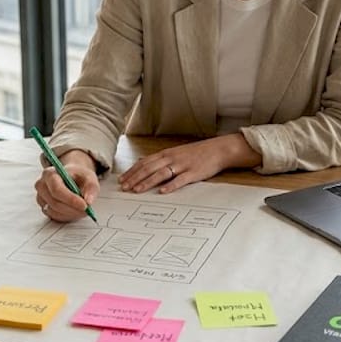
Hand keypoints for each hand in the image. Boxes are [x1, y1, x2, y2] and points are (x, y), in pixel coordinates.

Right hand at [33, 149, 100, 222]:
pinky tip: (75, 210)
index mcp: (50, 173)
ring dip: (71, 213)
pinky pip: (55, 216)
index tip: (85, 205)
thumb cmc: (78, 176)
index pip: (57, 189)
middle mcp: (42, 186)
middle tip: (87, 210)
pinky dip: (67, 216)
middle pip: (55, 202)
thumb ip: (91, 188)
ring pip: (55, 211)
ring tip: (83, 209)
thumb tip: (88, 201)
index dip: (71, 200)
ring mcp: (41, 198)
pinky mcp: (44, 207)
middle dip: (73, 209)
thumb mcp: (89, 177)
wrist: (70, 177)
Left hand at [118, 134, 260, 194]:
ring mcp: (182, 165)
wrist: (218, 149)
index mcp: (166, 153)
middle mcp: (172, 158)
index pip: (144, 162)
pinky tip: (162, 192)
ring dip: (147, 182)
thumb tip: (143, 161)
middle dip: (135, 178)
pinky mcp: (193, 173)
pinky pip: (180, 180)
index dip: (132, 171)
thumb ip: (160, 158)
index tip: (122, 179)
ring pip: (161, 174)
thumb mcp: (175, 152)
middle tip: (124, 187)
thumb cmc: (196, 153)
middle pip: (149, 168)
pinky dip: (170, 186)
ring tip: (137, 190)